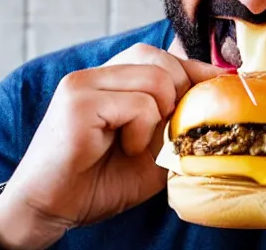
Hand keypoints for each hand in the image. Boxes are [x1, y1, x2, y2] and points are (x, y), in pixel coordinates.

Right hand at [0, 43, 222, 249]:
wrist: (48, 209)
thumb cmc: (100, 179)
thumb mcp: (150, 147)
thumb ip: (173, 118)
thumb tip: (210, 92)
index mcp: (110, 79)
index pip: (160, 55)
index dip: (192, 68)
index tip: (217, 82)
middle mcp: (95, 73)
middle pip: (159, 57)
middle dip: (178, 92)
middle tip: (166, 127)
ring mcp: (84, 83)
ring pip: (155, 79)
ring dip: (158, 117)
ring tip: (136, 143)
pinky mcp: (78, 102)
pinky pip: (138, 104)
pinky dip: (141, 131)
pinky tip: (123, 148)